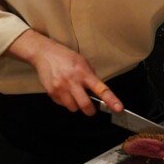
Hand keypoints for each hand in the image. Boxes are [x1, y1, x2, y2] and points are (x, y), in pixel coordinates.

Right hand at [8, 29, 123, 114]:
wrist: (44, 53)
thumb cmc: (65, 56)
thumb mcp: (82, 61)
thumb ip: (90, 75)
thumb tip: (97, 89)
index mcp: (84, 73)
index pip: (101, 89)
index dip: (111, 100)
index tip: (119, 108)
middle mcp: (72, 81)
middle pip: (85, 105)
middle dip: (90, 110)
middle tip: (90, 108)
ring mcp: (61, 88)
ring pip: (73, 108)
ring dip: (75, 105)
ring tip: (73, 95)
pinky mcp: (51, 92)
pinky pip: (62, 104)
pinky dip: (65, 101)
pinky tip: (63, 91)